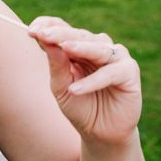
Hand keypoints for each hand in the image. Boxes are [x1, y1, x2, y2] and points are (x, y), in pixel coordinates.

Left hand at [28, 16, 141, 146]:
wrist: (101, 134)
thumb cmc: (80, 107)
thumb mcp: (61, 87)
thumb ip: (56, 65)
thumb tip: (44, 39)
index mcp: (79, 47)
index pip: (64, 29)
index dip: (49, 26)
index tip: (31, 29)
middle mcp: (98, 48)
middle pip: (79, 35)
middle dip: (60, 34)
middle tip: (43, 35)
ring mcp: (116, 58)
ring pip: (98, 48)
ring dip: (81, 47)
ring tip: (65, 48)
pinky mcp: (129, 72)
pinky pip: (111, 72)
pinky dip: (94, 81)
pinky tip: (75, 88)